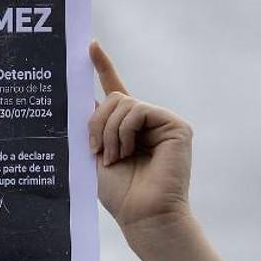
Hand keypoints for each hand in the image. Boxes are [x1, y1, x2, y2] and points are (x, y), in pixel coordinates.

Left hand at [88, 41, 192, 236]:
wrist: (143, 215)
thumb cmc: (121, 194)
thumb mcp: (96, 154)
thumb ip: (92, 126)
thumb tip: (85, 99)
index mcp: (127, 127)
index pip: (115, 90)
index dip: (103, 67)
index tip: (90, 45)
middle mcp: (147, 121)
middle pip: (113, 98)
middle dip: (97, 123)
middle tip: (96, 152)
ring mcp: (163, 122)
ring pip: (123, 103)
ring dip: (109, 132)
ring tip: (114, 158)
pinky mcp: (175, 126)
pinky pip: (138, 110)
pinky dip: (125, 130)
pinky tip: (127, 151)